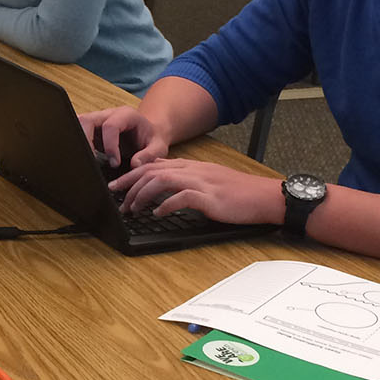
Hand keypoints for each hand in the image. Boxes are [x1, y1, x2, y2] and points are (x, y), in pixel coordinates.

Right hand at [77, 106, 167, 175]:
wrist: (147, 133)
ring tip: (85, 161)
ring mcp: (97, 120)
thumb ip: (150, 155)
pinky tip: (83, 158)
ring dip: (78, 142)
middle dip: (86, 141)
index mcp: (126, 115)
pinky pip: (77, 132)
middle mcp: (108, 114)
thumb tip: (134, 164)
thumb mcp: (159, 147)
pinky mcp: (90, 130)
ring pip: (78, 123)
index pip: (110, 126)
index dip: (110, 146)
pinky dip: (77, 144)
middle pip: (87, 120)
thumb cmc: (152, 139)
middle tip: (92, 161)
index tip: (115, 163)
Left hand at [113, 156, 283, 225]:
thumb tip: (162, 186)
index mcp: (191, 166)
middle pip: (152, 171)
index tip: (116, 184)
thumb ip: (185, 180)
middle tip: (115, 196)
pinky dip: (165, 205)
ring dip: (142, 195)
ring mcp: (201, 182)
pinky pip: (182, 197)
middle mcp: (193, 170)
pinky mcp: (210, 197)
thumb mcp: (207, 180)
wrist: (265, 196)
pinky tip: (157, 213)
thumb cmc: (238, 192)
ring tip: (132, 208)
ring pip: (161, 181)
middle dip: (129, 183)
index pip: (153, 165)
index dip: (131, 174)